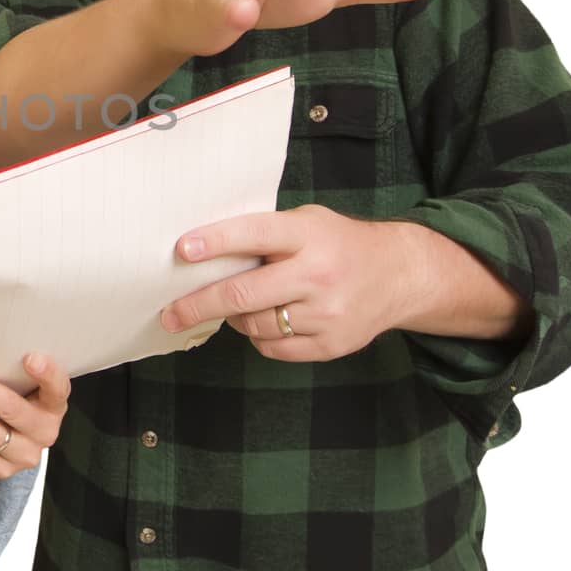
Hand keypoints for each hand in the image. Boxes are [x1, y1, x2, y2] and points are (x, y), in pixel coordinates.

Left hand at [0, 353, 70, 501]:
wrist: (8, 448)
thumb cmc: (16, 403)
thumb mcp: (25, 388)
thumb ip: (14, 372)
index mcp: (54, 406)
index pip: (57, 389)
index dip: (47, 374)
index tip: (30, 357)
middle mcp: (44, 432)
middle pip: (11, 408)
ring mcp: (23, 455)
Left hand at [159, 205, 425, 361]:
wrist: (400, 274)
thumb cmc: (338, 243)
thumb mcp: (307, 222)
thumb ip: (265, 235)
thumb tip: (203, 255)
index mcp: (307, 235)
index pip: (253, 234)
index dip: (215, 242)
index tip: (182, 251)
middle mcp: (317, 274)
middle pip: (243, 295)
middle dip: (198, 305)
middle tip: (170, 313)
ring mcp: (327, 314)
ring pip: (254, 326)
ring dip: (236, 318)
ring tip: (241, 305)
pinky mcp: (332, 345)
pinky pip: (273, 348)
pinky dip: (261, 337)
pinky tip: (271, 320)